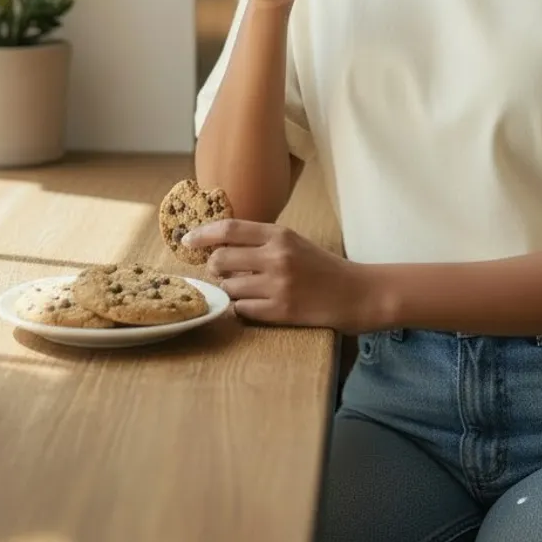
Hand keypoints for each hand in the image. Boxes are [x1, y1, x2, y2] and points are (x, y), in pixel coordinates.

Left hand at [182, 218, 382, 332]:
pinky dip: (242, 308)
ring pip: (229, 287)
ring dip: (230, 289)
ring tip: (248, 288)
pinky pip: (241, 309)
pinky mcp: (280, 312)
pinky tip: (257, 304)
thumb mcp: (294, 242)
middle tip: (222, 270)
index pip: (230, 229)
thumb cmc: (322, 267)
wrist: (355, 293)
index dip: (203, 234)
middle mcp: (277, 257)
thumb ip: (261, 240)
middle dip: (214, 266)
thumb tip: (218, 244)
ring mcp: (278, 286)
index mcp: (280, 235)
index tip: (187, 240)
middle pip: (222, 259)